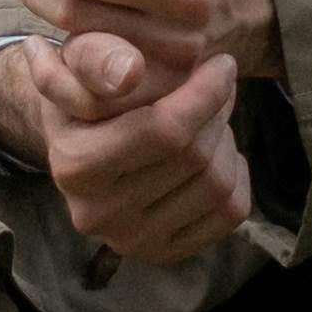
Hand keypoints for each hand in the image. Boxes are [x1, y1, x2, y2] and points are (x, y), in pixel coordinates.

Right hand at [0, 28, 254, 266]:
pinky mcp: (163, 254)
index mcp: (75, 166)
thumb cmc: (87, 88)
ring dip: (226, 139)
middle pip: (195, 157)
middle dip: (218, 110)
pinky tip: (214, 152)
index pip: (164, 131)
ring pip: (218, 185)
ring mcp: (131, 242)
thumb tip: (129, 73)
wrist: (79, 138)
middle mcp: (98, 215)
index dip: (206, 91)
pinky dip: (236, 174)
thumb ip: (98, 56)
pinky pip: (231, 213)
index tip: (223, 63)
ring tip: (211, 116)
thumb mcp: (79, 57)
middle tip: (220, 83)